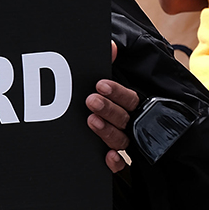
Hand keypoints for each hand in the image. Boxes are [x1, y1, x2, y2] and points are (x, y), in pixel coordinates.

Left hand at [86, 41, 140, 172]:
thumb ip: (106, 63)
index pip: (129, 98)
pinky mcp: (112, 157)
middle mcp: (128, 123)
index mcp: (128, 104)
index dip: (116, 92)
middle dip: (108, 109)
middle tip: (91, 100)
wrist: (79, 121)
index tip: (100, 84)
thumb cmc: (98, 96)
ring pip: (121, 140)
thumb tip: (110, 46)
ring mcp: (121, 140)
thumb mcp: (99, 80)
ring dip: (107, 131)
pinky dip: (115, 162)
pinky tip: (109, 157)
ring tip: (91, 120)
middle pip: (124, 118)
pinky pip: (119, 164)